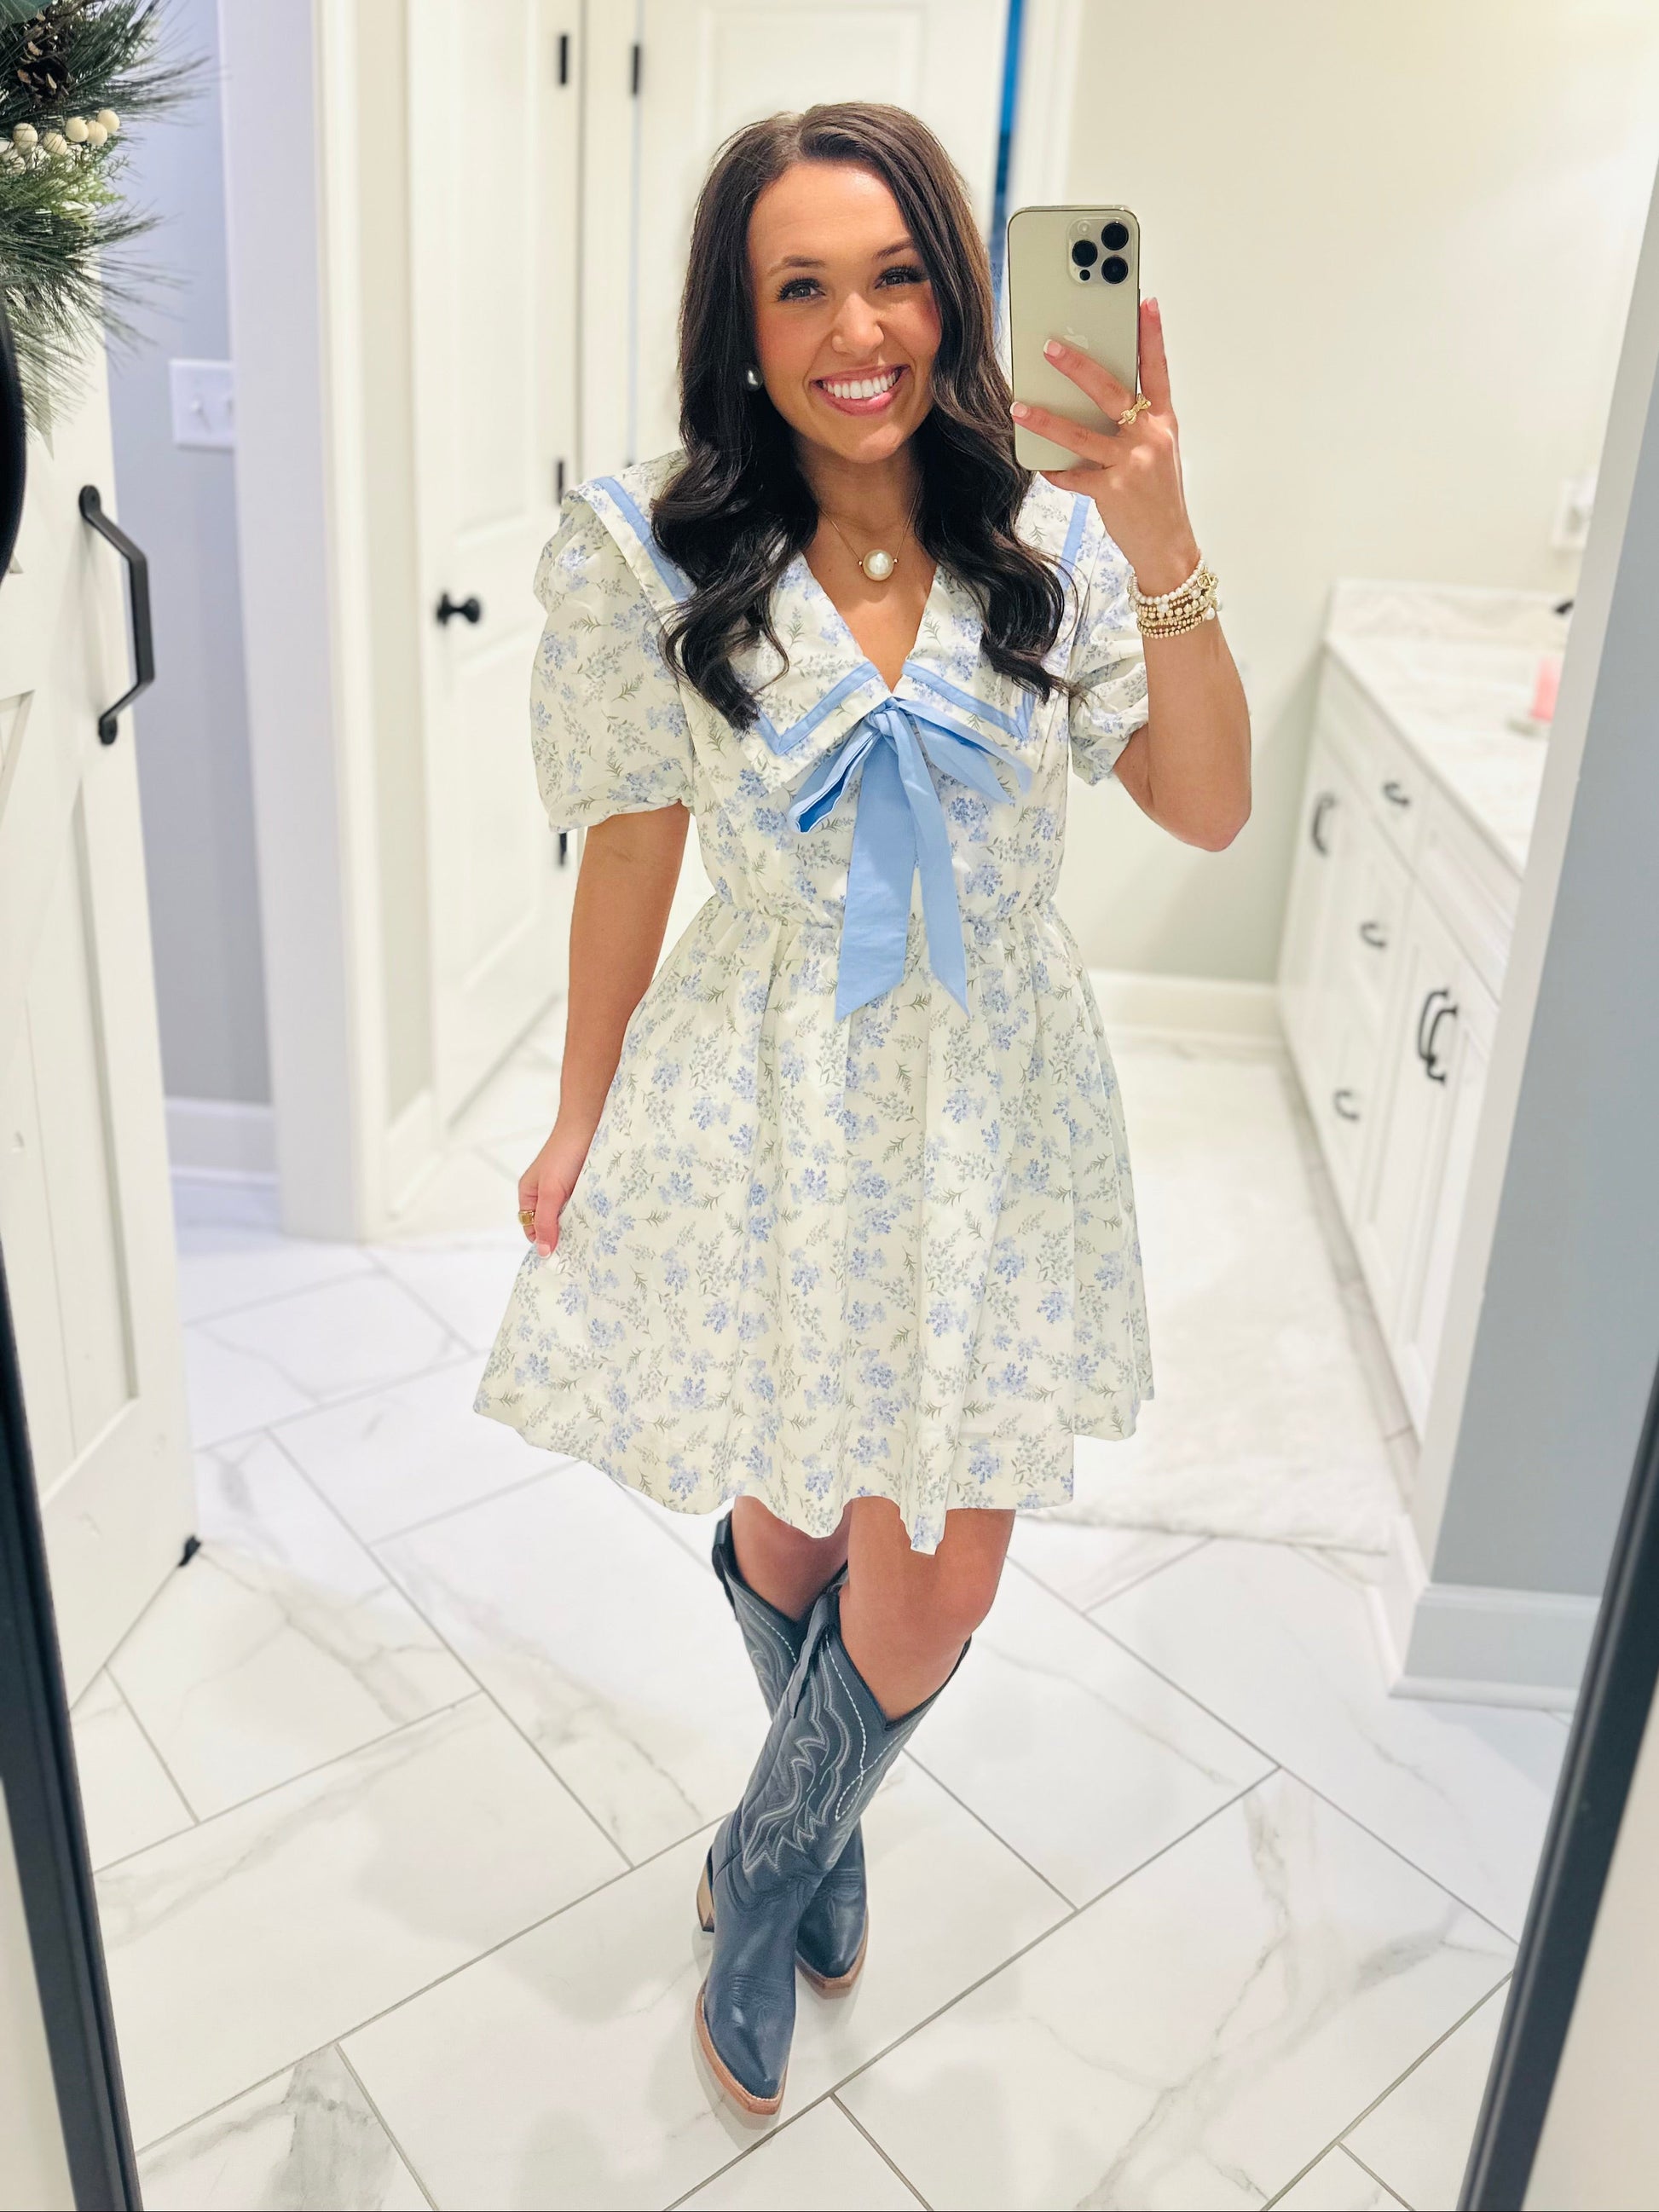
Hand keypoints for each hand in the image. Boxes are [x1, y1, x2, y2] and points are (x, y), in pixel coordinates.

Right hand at [519, 1118, 594, 1257]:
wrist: (589, 1123)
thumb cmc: (564, 1153)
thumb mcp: (551, 1191)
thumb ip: (545, 1221)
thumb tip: (543, 1252)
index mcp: (529, 1195)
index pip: (532, 1230)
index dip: (545, 1242)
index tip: (563, 1256)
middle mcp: (546, 1194)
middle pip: (552, 1225)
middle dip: (564, 1236)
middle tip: (582, 1250)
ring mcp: (566, 1190)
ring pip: (571, 1217)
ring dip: (580, 1225)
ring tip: (594, 1237)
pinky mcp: (584, 1186)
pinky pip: (586, 1207)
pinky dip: (592, 1214)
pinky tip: (601, 1220)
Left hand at [1011, 297, 1197, 593]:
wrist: (1169, 546)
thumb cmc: (1158, 497)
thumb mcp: (1157, 453)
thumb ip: (1134, 425)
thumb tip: (1094, 402)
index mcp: (1163, 423)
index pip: (1157, 371)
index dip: (1151, 336)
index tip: (1144, 303)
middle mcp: (1149, 438)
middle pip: (1111, 392)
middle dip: (1079, 367)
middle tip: (1051, 347)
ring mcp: (1131, 464)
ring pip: (1081, 434)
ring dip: (1047, 419)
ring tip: (1020, 407)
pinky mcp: (1112, 491)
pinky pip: (1074, 475)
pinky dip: (1056, 470)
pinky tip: (1042, 465)